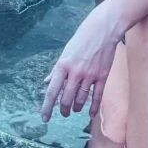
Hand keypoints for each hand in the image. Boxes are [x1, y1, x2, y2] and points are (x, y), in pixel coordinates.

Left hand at [39, 7, 119, 121]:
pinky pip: (97, 96)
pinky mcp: (102, 76)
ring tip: (75, 109)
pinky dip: (93, 107)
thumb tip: (47, 82)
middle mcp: (75, 72)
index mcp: (62, 65)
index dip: (47, 107)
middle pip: (66, 99)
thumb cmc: (82, 39)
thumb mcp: (65, 52)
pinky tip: (90, 113)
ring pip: (81, 99)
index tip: (44, 118)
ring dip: (77, 107)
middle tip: (64, 113)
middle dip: (64, 110)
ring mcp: (89, 75)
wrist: (103, 29)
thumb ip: (56, 70)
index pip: (52, 91)